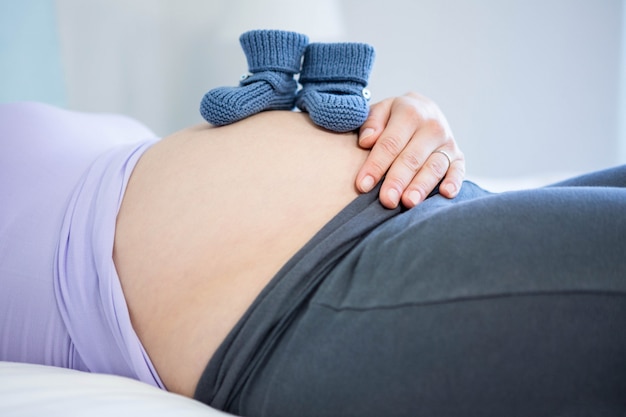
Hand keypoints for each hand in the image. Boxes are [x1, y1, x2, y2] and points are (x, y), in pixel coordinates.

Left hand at [355, 92, 464, 208]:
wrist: (424, 111)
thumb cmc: (393, 118)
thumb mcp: (379, 111)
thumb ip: (371, 123)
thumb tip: (367, 141)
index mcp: (410, 113)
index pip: (390, 143)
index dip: (376, 165)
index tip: (363, 185)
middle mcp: (432, 126)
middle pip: (412, 158)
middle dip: (398, 180)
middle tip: (386, 200)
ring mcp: (447, 143)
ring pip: (434, 167)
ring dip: (421, 186)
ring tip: (408, 202)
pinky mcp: (458, 157)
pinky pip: (458, 170)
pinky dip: (454, 182)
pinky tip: (445, 194)